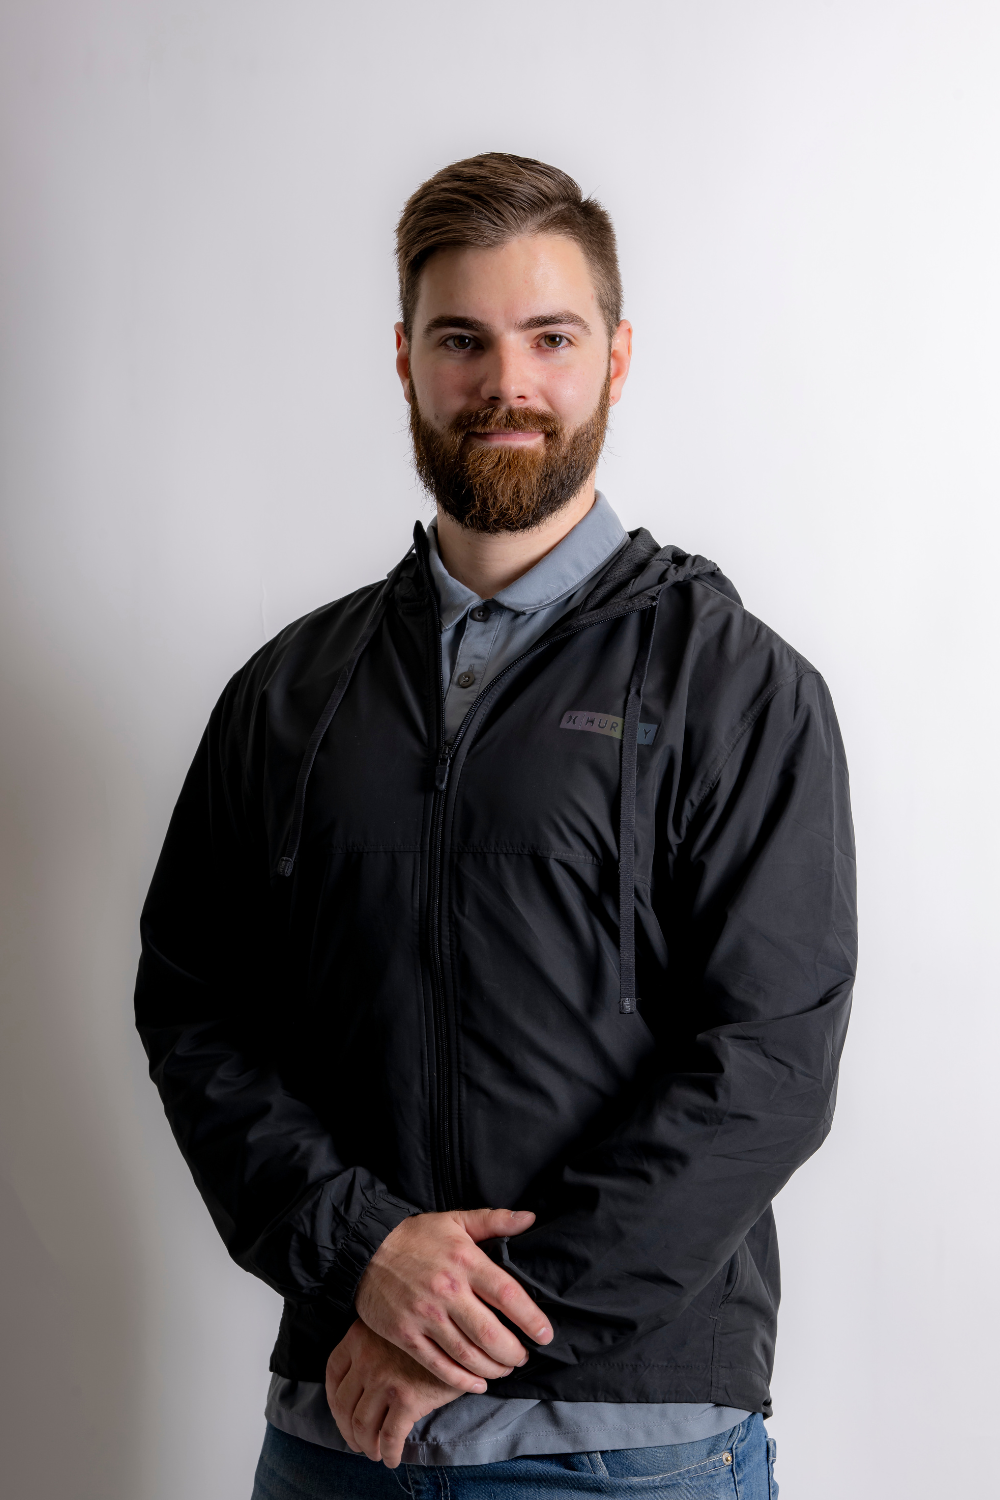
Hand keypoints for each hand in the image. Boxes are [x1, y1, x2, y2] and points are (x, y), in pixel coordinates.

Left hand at [326, 1318, 466, 1468]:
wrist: (465, 1334)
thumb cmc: (430, 1332)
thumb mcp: (393, 1327)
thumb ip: (373, 1346)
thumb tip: (358, 1388)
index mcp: (359, 1335)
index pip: (333, 1373)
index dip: (333, 1400)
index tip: (341, 1414)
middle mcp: (367, 1357)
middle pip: (343, 1404)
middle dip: (348, 1430)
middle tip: (357, 1443)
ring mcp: (385, 1378)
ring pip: (362, 1425)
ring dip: (366, 1445)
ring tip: (374, 1453)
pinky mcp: (407, 1399)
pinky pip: (390, 1436)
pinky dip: (389, 1453)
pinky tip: (392, 1459)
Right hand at [355, 1207, 552, 1387]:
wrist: (366, 1248)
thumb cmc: (416, 1236)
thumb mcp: (455, 1220)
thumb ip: (494, 1220)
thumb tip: (530, 1218)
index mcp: (465, 1261)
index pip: (507, 1294)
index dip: (531, 1318)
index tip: (545, 1334)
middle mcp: (447, 1290)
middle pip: (490, 1333)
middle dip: (514, 1352)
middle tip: (524, 1357)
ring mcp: (425, 1316)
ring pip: (467, 1354)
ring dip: (492, 1369)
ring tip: (505, 1369)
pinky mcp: (406, 1335)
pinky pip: (439, 1365)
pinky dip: (462, 1381)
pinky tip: (478, 1383)